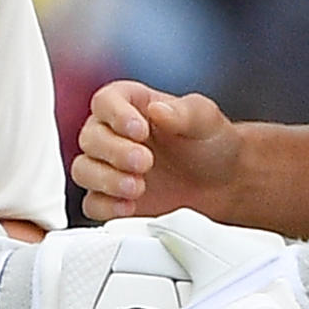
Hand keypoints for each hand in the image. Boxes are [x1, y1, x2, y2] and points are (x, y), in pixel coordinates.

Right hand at [74, 83, 240, 220]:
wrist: (224, 184)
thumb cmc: (211, 144)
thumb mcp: (206, 120)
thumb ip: (184, 112)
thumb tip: (157, 109)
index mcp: (132, 105)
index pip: (106, 102)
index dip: (116, 116)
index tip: (139, 130)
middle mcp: (114, 134)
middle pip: (90, 138)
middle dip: (115, 152)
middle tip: (145, 163)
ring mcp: (110, 168)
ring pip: (84, 170)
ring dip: (107, 180)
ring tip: (138, 187)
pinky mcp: (112, 199)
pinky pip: (92, 204)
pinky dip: (106, 207)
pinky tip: (130, 206)